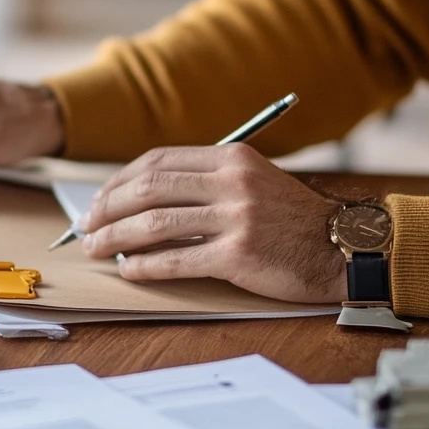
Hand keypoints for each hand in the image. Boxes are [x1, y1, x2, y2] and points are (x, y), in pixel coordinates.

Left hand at [79, 143, 345, 302]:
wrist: (342, 248)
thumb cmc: (291, 221)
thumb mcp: (251, 182)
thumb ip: (205, 182)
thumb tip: (140, 199)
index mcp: (230, 158)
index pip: (157, 162)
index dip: (118, 182)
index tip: (99, 201)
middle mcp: (231, 182)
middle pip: (148, 189)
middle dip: (107, 210)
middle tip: (86, 228)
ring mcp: (236, 217)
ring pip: (154, 225)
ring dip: (115, 238)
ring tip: (97, 250)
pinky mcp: (239, 255)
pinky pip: (176, 260)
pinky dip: (144, 266)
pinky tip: (129, 270)